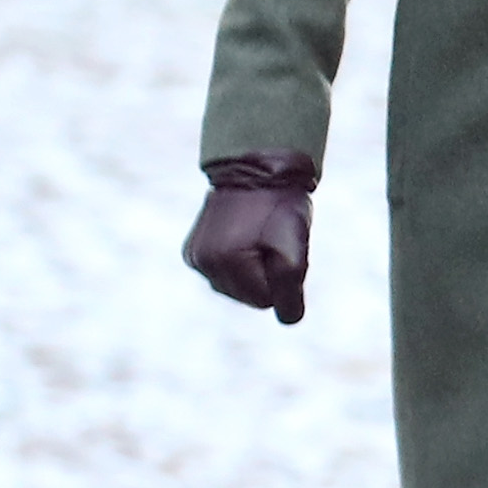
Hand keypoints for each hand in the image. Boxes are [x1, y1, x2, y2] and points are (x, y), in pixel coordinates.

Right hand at [186, 153, 317, 325]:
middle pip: (249, 297)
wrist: (256, 169)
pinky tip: (243, 238)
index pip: (266, 300)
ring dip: (253, 269)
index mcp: (223, 262)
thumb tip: (289, 319)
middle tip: (271, 239)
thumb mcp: (295, 248)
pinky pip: (224, 273)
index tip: (282, 245)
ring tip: (258, 236)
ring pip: (236, 287)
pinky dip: (239, 262)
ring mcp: (194, 258)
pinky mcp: (193, 252)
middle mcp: (202, 264)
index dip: (282, 277)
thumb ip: (291, 290)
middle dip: (267, 275)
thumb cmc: (279, 207)